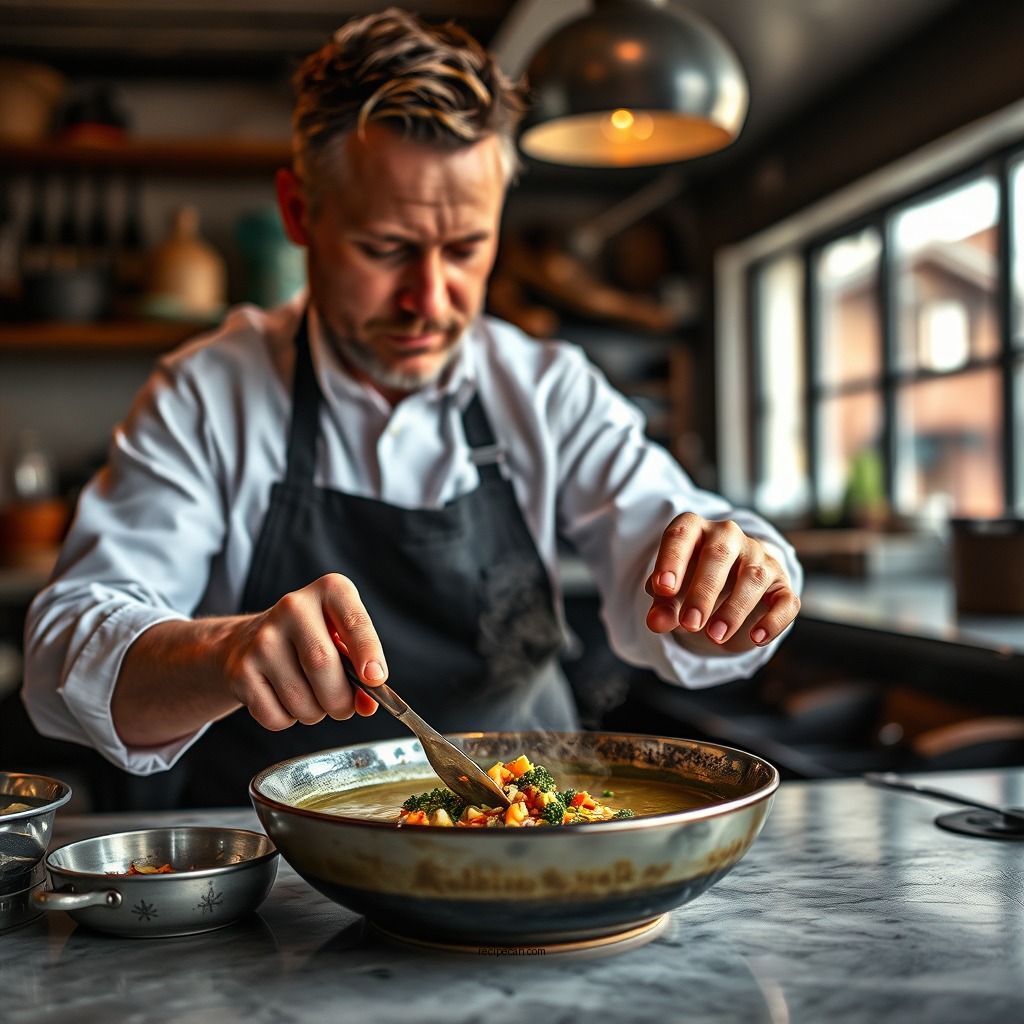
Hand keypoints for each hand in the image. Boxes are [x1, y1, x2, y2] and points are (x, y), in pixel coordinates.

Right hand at [220, 573, 386, 729]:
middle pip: (323, 664)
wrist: (246, 640)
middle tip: (344, 707)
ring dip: (315, 714)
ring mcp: (262, 638)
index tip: (375, 678)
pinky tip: (284, 700)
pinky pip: (276, 716)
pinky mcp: (240, 670)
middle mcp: (293, 607)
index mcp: (329, 591)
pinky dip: (288, 720)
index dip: (368, 652)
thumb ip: (361, 670)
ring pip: (300, 699)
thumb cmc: (310, 641)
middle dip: (341, 699)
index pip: (354, 621)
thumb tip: (367, 704)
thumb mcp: (341, 641)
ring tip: (311, 699)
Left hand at [645, 513, 799, 651]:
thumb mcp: (671, 593)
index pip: (681, 535)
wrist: (728, 584)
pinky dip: (773, 621)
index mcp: (695, 529)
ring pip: (753, 576)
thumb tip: (657, 623)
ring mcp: (759, 556)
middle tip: (690, 623)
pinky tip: (756, 639)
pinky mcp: (781, 583)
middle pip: (719, 554)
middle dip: (703, 591)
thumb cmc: (691, 582)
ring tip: (715, 635)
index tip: (662, 589)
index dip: (671, 560)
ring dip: (734, 608)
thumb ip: (662, 605)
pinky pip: (785, 600)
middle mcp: (728, 535)